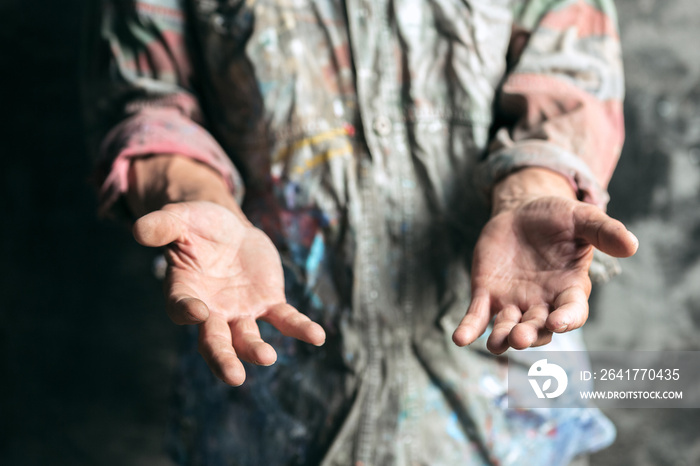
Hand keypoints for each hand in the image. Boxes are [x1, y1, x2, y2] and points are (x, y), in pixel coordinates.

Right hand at [133, 201, 325, 385]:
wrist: (229, 228)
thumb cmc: (197, 224)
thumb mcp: (179, 218)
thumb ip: (162, 225)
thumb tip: (138, 228)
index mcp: (184, 291)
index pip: (181, 308)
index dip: (187, 312)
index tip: (197, 314)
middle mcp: (211, 310)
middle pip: (214, 341)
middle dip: (223, 359)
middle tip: (233, 377)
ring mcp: (241, 311)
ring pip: (248, 338)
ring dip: (256, 350)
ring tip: (268, 358)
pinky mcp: (268, 303)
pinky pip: (285, 319)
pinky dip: (300, 328)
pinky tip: (317, 336)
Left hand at [452, 171, 637, 352]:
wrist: (521, 212)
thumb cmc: (557, 218)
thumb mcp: (581, 219)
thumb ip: (604, 232)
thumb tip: (632, 245)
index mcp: (569, 290)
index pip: (572, 312)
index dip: (567, 320)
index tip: (558, 322)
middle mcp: (542, 304)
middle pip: (537, 328)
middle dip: (529, 334)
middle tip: (520, 337)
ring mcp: (513, 302)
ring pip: (507, 328)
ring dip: (501, 337)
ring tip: (496, 344)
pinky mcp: (486, 295)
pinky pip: (478, 317)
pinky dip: (469, 328)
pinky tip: (460, 338)